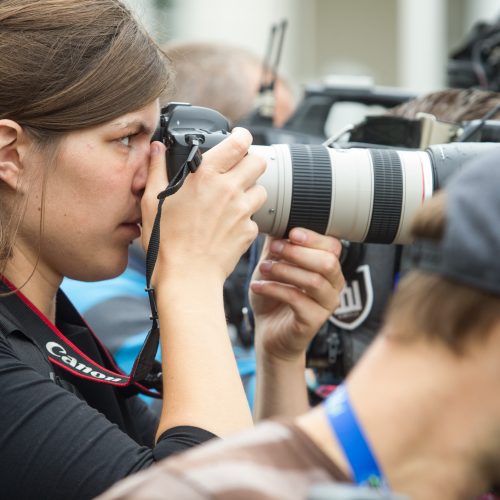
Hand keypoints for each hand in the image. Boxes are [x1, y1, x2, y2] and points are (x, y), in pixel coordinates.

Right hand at [141, 128, 266, 286]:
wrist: (187, 276)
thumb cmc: (166, 241)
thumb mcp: (151, 200)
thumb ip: (156, 169)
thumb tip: (157, 148)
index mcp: (206, 175)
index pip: (239, 142)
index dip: (243, 136)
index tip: (240, 138)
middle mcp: (229, 189)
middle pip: (258, 162)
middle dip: (251, 162)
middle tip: (239, 170)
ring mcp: (242, 210)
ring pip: (261, 189)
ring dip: (250, 191)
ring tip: (233, 201)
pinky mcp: (249, 231)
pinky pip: (255, 218)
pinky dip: (246, 219)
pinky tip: (229, 226)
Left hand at [250, 227, 344, 362]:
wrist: (268, 332)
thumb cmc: (273, 296)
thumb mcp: (273, 264)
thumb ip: (277, 243)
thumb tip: (274, 215)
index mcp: (328, 267)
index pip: (333, 245)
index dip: (313, 237)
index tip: (291, 232)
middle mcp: (333, 284)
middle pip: (328, 262)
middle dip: (298, 252)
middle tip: (273, 250)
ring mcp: (326, 305)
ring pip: (314, 281)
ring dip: (285, 270)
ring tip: (263, 268)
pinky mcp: (313, 321)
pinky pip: (298, 301)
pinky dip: (275, 290)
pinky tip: (258, 286)